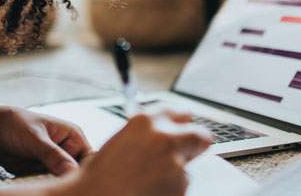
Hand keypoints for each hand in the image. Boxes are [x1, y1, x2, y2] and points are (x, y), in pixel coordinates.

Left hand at [0, 100, 91, 175]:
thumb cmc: (14, 124)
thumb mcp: (36, 139)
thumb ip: (54, 156)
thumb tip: (72, 172)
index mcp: (73, 137)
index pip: (88, 159)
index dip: (84, 171)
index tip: (74, 181)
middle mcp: (66, 151)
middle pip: (75, 173)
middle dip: (67, 180)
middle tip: (54, 182)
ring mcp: (53, 163)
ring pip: (61, 181)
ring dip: (53, 184)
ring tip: (40, 180)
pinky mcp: (40, 173)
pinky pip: (46, 184)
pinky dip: (41, 186)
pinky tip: (34, 183)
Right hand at [57, 109, 211, 195]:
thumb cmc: (100, 177)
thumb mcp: (120, 142)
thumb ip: (146, 134)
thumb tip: (165, 133)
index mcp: (145, 121)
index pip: (181, 113)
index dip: (183, 124)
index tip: (184, 129)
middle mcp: (164, 138)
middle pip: (200, 136)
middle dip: (195, 146)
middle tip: (186, 155)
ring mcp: (175, 163)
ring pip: (188, 167)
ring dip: (176, 174)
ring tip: (148, 182)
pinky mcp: (180, 186)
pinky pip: (182, 187)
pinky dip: (171, 190)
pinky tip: (149, 191)